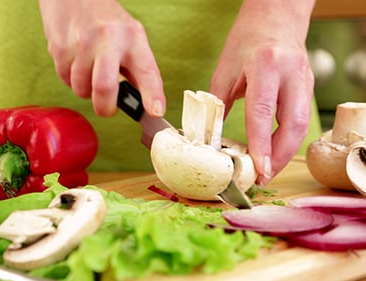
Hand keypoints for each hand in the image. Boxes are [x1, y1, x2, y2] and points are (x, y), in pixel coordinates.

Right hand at [38, 0, 165, 116]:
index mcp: (132, 38)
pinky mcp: (60, 49)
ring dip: (86, 90)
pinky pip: (65, 81)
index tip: (156, 112)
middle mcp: (108, 40)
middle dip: (106, 108)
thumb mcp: (130, 36)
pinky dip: (72, 79)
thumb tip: (146, 105)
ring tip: (90, 72)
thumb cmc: (104, 20)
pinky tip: (77, 62)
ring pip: (82, 89)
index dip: (152, 95)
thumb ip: (136, 69)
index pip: (147, 70)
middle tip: (108, 108)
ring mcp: (81, 45)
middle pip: (105, 88)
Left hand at [210, 0, 315, 184]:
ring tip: (266, 171)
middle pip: (293, 125)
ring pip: (301, 126)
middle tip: (262, 178)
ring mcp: (304, 80)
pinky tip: (273, 152)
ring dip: (284, 153)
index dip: (260, 144)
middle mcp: (290, 73)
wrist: (275, 17)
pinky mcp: (308, 87)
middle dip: (278, 157)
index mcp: (265, 66)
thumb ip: (219, 105)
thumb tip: (212, 139)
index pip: (263, 111)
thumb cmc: (246, 41)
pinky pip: (299, 119)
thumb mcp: (225, 71)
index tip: (257, 169)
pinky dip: (287, 140)